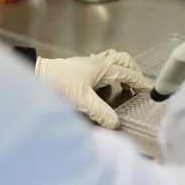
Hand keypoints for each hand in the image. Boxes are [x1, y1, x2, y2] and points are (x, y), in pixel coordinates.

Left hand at [36, 50, 151, 128]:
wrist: (34, 75)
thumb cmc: (58, 84)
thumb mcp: (81, 100)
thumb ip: (100, 112)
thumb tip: (116, 124)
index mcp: (102, 68)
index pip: (128, 74)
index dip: (140, 82)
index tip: (151, 91)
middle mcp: (96, 63)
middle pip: (122, 60)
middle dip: (133, 70)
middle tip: (137, 85)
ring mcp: (86, 64)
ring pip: (110, 61)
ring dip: (120, 70)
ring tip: (123, 85)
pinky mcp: (77, 69)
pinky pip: (99, 66)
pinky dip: (107, 73)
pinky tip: (103, 86)